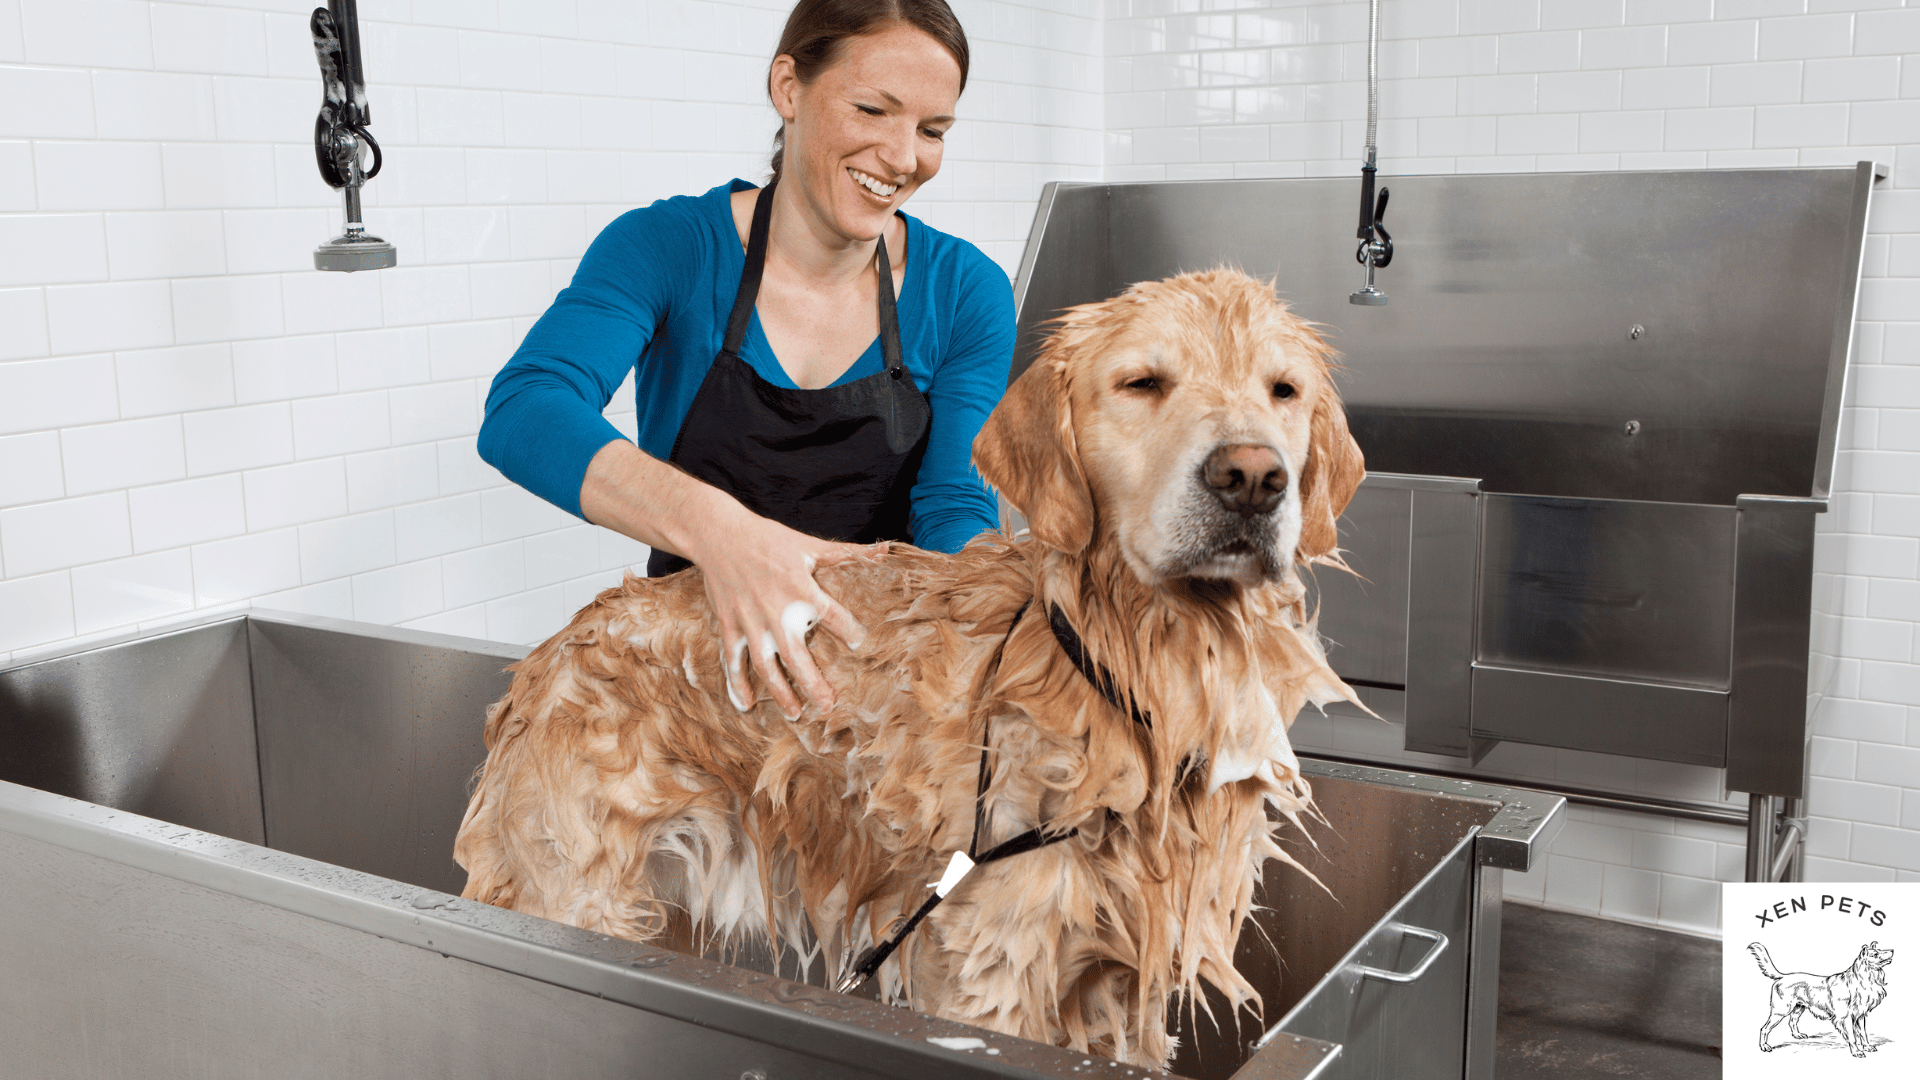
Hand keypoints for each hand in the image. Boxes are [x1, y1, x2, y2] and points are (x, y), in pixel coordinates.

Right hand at [688, 508, 880, 718]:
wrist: (718, 535)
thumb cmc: (768, 539)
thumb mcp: (809, 545)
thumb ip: (847, 554)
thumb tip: (885, 551)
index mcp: (800, 589)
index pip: (832, 616)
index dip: (850, 631)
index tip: (862, 645)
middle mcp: (775, 611)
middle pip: (797, 656)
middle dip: (812, 684)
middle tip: (828, 706)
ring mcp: (750, 622)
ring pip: (766, 666)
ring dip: (780, 693)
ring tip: (795, 714)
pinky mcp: (729, 626)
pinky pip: (732, 661)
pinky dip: (736, 684)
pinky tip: (745, 705)